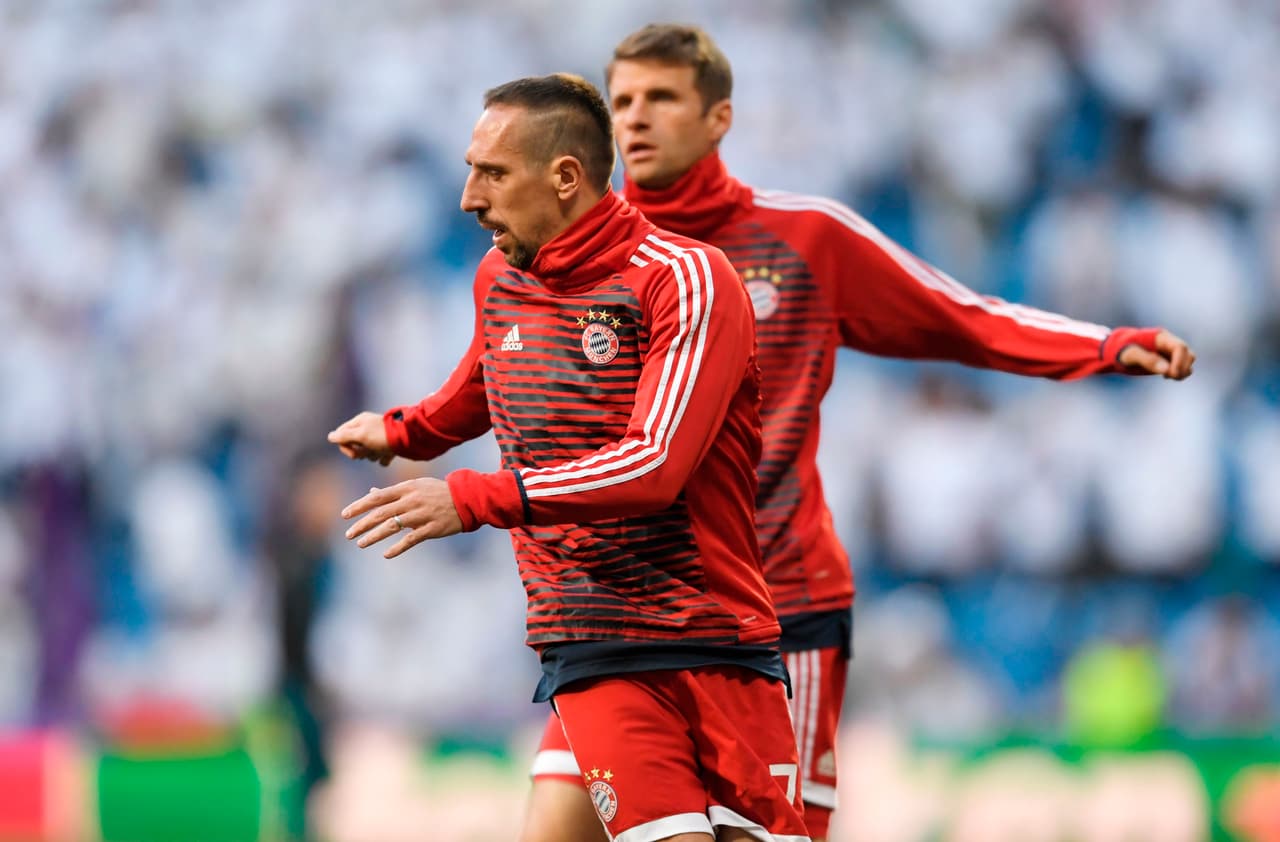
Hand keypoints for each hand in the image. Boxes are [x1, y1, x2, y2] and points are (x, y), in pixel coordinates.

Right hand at [328, 411, 394, 464]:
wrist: (410, 438)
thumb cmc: (383, 435)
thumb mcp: (361, 435)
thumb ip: (345, 436)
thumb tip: (330, 437)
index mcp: (360, 421)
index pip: (342, 435)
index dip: (345, 447)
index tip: (354, 454)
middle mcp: (368, 428)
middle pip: (354, 445)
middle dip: (360, 452)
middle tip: (369, 451)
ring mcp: (378, 437)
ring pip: (368, 452)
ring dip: (373, 456)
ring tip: (382, 452)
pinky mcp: (389, 446)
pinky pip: (381, 457)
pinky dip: (384, 458)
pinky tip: (389, 455)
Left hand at [340, 477, 461, 557]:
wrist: (466, 498)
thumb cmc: (438, 491)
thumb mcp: (416, 486)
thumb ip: (393, 492)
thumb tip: (371, 493)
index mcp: (406, 488)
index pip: (377, 498)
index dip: (359, 506)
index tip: (345, 515)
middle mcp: (411, 501)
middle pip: (380, 513)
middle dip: (362, 524)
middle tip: (349, 534)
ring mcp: (421, 515)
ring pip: (392, 526)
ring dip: (374, 536)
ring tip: (361, 544)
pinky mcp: (431, 529)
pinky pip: (410, 540)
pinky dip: (397, 548)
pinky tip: (386, 555)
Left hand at [1117, 330, 1195, 379]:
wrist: (1115, 350)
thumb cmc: (1121, 350)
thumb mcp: (1129, 355)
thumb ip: (1147, 360)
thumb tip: (1166, 369)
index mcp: (1160, 337)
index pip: (1180, 347)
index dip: (1180, 361)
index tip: (1172, 374)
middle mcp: (1168, 343)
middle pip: (1188, 354)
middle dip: (1183, 368)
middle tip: (1168, 377)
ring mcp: (1169, 351)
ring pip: (1188, 360)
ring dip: (1183, 371)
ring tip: (1167, 377)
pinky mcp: (1168, 359)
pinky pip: (1182, 366)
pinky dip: (1179, 373)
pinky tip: (1165, 376)